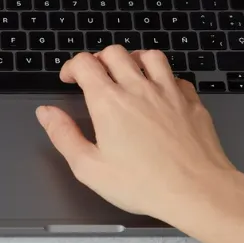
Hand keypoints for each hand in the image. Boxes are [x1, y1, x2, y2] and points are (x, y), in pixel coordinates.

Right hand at [36, 46, 241, 224]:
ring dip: (133, 59)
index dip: (72, 66)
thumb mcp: (90, 168)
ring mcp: (168, 91)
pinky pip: (176, 76)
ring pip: (149, 55)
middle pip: (115, 52)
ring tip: (128, 74)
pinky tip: (160, 91)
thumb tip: (46, 113)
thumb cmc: (145, 184)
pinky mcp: (190, 100)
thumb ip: (64, 135)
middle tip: (95, 76)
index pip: (86, 63)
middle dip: (99, 59)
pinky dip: (164, 77)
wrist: (196, 190)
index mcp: (110, 102)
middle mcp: (139, 88)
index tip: (70, 77)